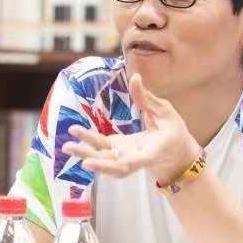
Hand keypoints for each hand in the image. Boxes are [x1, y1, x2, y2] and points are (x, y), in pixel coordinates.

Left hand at [61, 73, 201, 184]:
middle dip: (93, 160)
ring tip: (67, 146)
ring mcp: (124, 158)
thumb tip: (135, 77)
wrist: (175, 155)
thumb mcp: (165, 112)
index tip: (104, 161)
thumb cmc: (173, 133)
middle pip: (112, 165)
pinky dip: (89, 145)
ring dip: (85, 153)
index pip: (134, 162)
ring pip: (104, 160)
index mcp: (151, 154)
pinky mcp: (118, 152)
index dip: (118, 163)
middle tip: (72, 150)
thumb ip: (147, 98)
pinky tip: (76, 135)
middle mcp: (135, 160)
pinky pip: (102, 150)